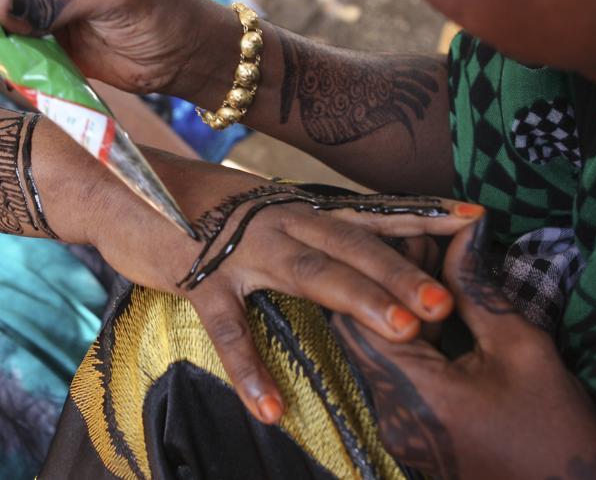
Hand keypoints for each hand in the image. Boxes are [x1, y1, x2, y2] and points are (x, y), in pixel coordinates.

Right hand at [71, 150, 482, 425]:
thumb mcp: (251, 207)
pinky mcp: (198, 277)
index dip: (421, 216)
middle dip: (402, 271)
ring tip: (404, 331)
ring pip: (309, 272)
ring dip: (358, 299)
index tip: (476, 220)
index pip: (366, 212)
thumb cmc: (190, 204)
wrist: (120, 187)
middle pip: (350, 245)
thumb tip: (335, 244)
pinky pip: (229, 329)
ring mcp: (239, 248)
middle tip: (449, 300)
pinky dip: (250, 369)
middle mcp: (277, 220)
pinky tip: (271, 407)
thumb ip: (293, 225)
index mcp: (293, 207)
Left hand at [335, 220, 595, 478]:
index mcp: (415, 396)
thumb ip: (476, 291)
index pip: (360, 321)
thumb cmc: (557, 429)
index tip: (416, 241)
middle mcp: (391, 417)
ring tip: (433, 276)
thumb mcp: (522, 348)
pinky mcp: (409, 435)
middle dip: (388, 289)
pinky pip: (393, 376)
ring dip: (399, 314)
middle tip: (425, 251)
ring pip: (376, 353)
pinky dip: (410, 344)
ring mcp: (397, 430)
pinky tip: (437, 317)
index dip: (383, 277)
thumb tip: (458, 237)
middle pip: (362, 336)